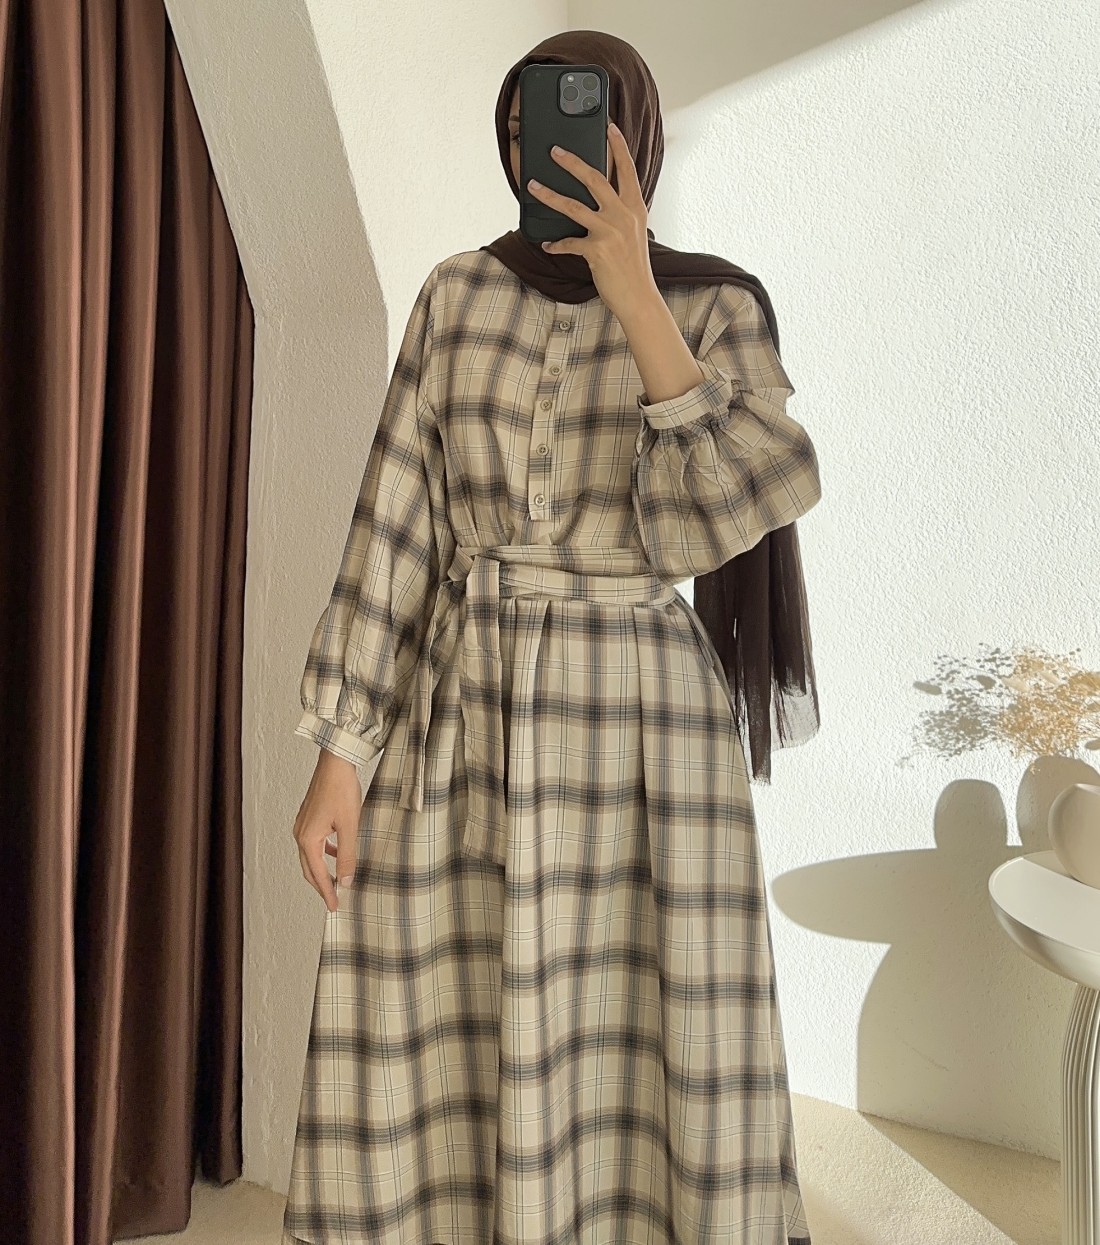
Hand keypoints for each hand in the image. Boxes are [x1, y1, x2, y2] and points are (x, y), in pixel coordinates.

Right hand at [292, 748, 361, 910]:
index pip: (317, 875)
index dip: (327, 893)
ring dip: (322, 870)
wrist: (335, 762)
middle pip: (309, 869)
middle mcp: (300, 833)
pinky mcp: (309, 817)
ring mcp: (302, 825)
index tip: (335, 907)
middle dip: (321, 886)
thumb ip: (347, 856)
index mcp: (308, 839)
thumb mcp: (349, 826)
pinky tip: (338, 852)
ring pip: (311, 857)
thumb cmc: (341, 790)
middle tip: (334, 900)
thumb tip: (346, 880)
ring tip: (337, 881)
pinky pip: (314, 843)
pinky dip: (324, 854)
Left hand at [526, 122, 659, 321]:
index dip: (618, 146)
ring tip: (533, 186)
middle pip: (595, 179)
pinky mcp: (597, 250)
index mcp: (635, 207)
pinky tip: (547, 244)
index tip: (608, 127)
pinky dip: (556, 244)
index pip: (627, 170)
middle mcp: (623, 215)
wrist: (638, 297)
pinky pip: (569, 242)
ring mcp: (610, 232)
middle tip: (554, 151)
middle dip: (572, 162)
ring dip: (549, 195)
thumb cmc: (633, 267)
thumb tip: (599, 199)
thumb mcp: (633, 233)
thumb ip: (620, 212)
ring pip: (573, 206)